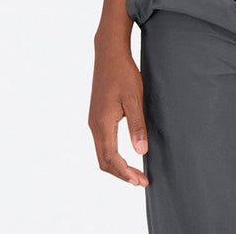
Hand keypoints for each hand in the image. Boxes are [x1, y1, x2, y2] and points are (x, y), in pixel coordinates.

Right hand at [89, 43, 150, 186]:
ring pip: (102, 153)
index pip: (112, 159)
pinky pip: (102, 143)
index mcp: (102, 123)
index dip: (126, 173)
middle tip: (141, 181)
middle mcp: (94, 125)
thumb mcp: (134, 98)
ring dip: (117, 166)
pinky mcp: (97, 115)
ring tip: (135, 172)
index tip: (141, 181)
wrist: (109, 53)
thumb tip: (141, 152)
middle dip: (122, 174)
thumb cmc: (123, 73)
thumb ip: (137, 125)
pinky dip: (113, 154)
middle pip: (104, 161)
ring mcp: (94, 120)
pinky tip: (125, 154)